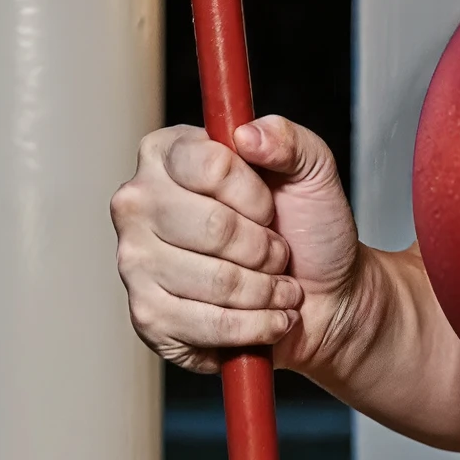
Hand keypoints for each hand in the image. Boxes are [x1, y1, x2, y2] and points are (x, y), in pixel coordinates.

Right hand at [110, 116, 362, 378]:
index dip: (255, 195)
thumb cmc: (308, 228)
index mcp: (168, 154)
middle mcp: (139, 203)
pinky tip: (266, 317)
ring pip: (215, 280)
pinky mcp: (148, 316)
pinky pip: (209, 324)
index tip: (268, 207)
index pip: (211, 165)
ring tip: (275, 285)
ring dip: (266, 289)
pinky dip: (255, 326)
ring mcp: (135, 260)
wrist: (323, 296)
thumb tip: (248, 134)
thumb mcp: (312, 170)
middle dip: (265, 247)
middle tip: (276, 251)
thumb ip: (289, 140)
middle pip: (213, 227)